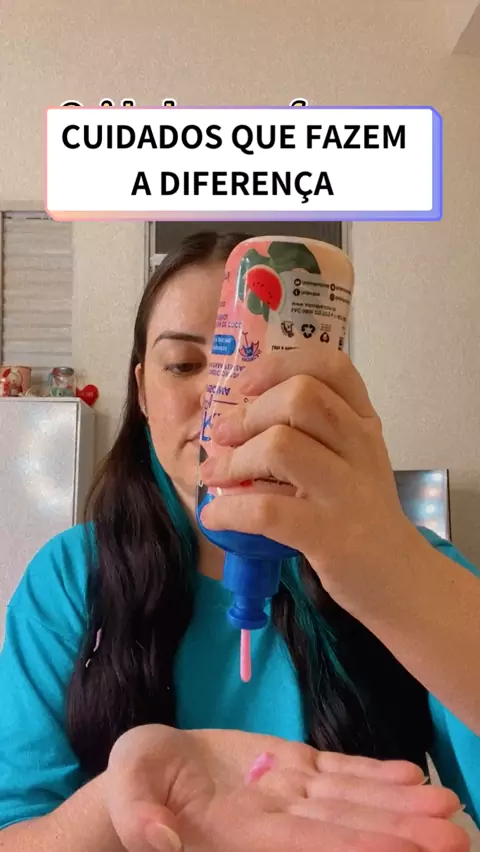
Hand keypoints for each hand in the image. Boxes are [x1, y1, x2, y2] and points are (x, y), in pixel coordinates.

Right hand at [104, 724, 467, 851]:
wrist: (150, 774)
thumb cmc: (134, 783)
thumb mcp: (127, 790)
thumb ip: (138, 813)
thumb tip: (161, 839)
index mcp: (240, 832)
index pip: (310, 844)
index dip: (360, 846)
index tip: (410, 851)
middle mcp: (275, 819)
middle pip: (348, 828)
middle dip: (401, 833)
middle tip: (457, 834)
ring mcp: (288, 792)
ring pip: (353, 800)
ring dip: (402, 806)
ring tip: (449, 808)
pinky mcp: (292, 766)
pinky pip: (339, 772)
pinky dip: (375, 775)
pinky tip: (409, 775)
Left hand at [199, 348, 425, 618]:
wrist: (399, 577)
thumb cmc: (360, 512)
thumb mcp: (350, 459)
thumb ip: (311, 431)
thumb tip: (235, 416)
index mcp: (364, 421)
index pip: (329, 366)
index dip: (279, 366)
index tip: (246, 386)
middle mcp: (361, 446)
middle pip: (300, 397)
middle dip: (248, 413)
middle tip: (223, 434)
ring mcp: (348, 490)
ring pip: (280, 446)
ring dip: (234, 459)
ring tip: (213, 475)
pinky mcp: (330, 535)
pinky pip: (267, 509)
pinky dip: (230, 510)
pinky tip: (215, 516)